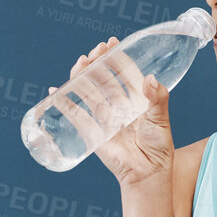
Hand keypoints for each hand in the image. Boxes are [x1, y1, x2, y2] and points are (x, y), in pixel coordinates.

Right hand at [47, 36, 173, 187]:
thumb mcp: (161, 119)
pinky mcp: (93, 132)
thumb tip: (150, 79)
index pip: (124, 72)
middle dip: (97, 63)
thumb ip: (158, 99)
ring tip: (79, 64)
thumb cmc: (158, 147)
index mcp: (136, 99)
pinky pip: (76, 115)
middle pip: (104, 79)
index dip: (117, 57)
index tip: (111, 43)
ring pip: (89, 92)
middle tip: (94, 52)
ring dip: (82, 77)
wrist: (146, 173)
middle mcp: (119, 106)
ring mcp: (104, 118)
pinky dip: (65, 104)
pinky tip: (56, 92)